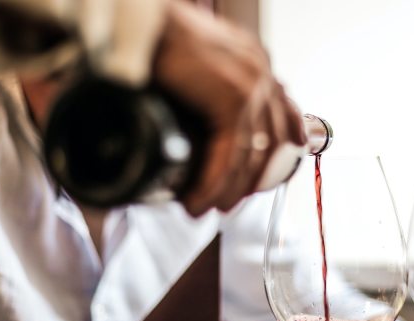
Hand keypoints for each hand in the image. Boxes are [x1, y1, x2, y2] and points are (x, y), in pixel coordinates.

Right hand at [154, 1, 304, 215]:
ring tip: (206, 207)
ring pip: (251, 155)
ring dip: (228, 189)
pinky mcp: (232, 98)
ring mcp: (250, 84)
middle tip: (225, 202)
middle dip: (249, 180)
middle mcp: (258, 70)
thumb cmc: (151, 38)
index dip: (276, 152)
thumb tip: (202, 127)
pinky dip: (212, 183)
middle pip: (271, 142)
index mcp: (252, 61)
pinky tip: (198, 199)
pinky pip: (229, 155)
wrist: (132, 19)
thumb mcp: (191, 67)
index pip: (282, 114)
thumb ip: (207, 92)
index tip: (256, 179)